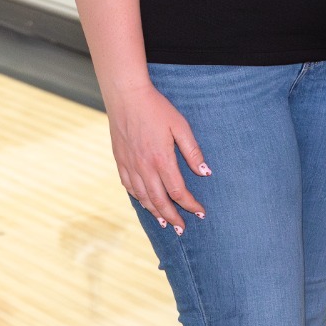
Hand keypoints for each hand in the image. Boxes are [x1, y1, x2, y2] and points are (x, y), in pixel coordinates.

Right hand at [105, 82, 208, 233]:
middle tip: (183, 229)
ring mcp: (129, 165)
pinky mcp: (120, 161)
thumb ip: (193, 152)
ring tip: (165, 222)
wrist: (126, 97)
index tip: (200, 213)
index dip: (190, 205)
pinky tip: (145, 203)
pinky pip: (129, 187)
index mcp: (161, 160)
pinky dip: (139, 199)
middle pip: (160, 201)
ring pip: (143, 197)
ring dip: (155, 212)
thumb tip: (206, 173)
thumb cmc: (157, 109)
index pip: (178, 191)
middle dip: (173, 217)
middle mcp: (144, 167)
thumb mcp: (180, 126)